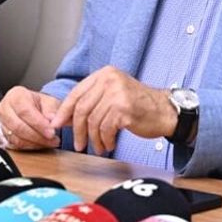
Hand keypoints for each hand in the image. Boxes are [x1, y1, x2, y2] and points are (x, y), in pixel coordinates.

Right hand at [0, 87, 61, 149]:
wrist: (32, 107)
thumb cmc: (40, 104)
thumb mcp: (50, 102)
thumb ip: (52, 111)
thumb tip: (53, 123)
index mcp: (16, 95)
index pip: (25, 111)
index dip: (39, 124)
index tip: (51, 132)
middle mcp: (5, 108)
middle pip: (18, 126)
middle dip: (37, 136)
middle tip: (53, 139)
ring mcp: (2, 122)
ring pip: (16, 137)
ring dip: (35, 143)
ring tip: (49, 142)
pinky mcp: (3, 134)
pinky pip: (15, 144)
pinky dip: (30, 146)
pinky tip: (41, 144)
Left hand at [50, 66, 175, 154]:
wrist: (165, 111)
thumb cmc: (138, 106)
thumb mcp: (113, 96)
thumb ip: (91, 102)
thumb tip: (63, 117)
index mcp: (104, 74)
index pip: (76, 93)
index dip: (64, 111)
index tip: (57, 125)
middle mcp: (109, 80)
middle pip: (81, 108)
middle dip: (77, 130)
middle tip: (78, 144)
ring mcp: (117, 93)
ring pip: (93, 121)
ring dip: (93, 139)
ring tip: (99, 147)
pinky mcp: (124, 108)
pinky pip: (105, 129)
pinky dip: (105, 140)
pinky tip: (109, 144)